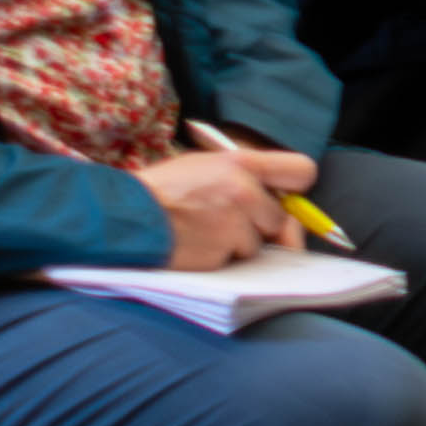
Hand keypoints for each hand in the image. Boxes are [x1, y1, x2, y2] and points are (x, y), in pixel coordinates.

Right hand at [131, 134, 310, 267]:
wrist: (123, 217)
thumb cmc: (160, 191)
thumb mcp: (204, 166)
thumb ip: (244, 179)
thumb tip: (279, 204)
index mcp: (241, 163)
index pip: (302, 171)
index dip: (297, 191)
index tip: (288, 201)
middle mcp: (244, 191)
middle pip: (280, 219)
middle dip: (261, 227)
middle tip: (229, 224)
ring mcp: (233, 224)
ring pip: (255, 245)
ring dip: (235, 245)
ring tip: (202, 232)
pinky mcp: (220, 252)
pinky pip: (232, 262)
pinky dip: (218, 259)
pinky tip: (194, 246)